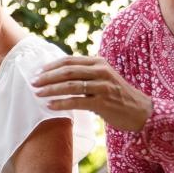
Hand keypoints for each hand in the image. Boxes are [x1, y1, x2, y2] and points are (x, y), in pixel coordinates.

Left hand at [32, 56, 153, 130]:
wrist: (140, 111)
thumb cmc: (117, 95)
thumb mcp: (103, 78)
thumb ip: (86, 73)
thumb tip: (58, 74)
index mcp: (99, 62)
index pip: (70, 60)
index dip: (51, 66)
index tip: (37, 72)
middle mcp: (101, 71)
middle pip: (68, 71)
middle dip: (48, 77)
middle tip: (33, 82)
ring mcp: (103, 86)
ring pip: (71, 85)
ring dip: (51, 89)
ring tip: (38, 93)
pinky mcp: (103, 102)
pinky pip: (77, 101)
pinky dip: (61, 103)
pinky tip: (50, 105)